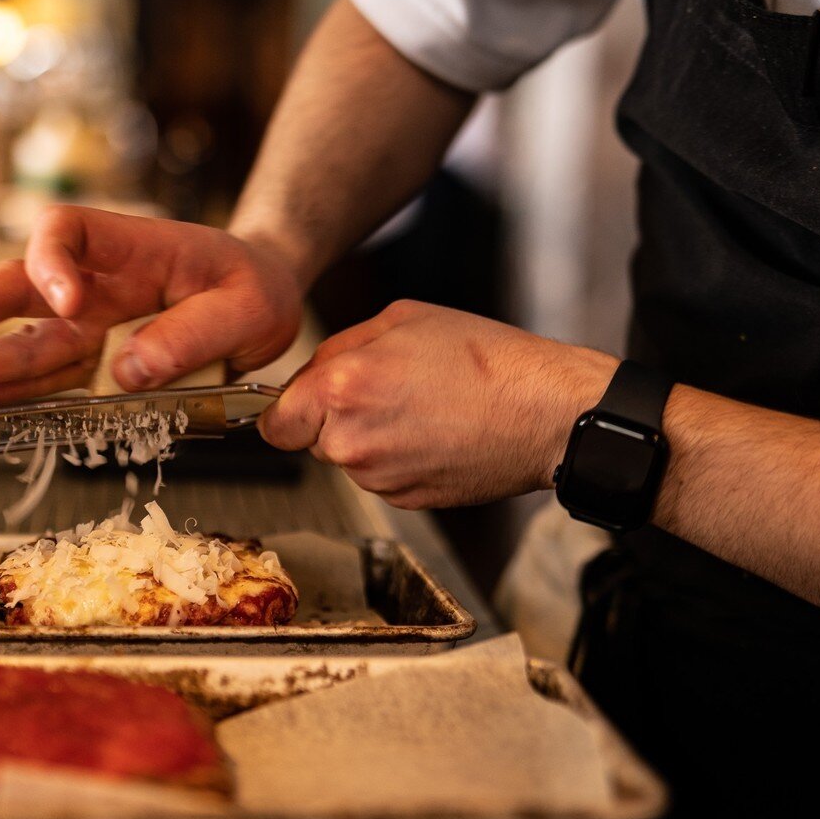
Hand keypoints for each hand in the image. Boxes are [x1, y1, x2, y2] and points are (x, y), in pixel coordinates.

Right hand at [0, 206, 302, 405]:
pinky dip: (6, 392)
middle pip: (18, 288)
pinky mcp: (96, 363)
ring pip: (22, 341)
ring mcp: (91, 326)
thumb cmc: (255, 288)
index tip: (65, 301)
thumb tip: (129, 373)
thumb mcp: (248, 308)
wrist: (264, 299)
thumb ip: (195, 335)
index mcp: (132, 247)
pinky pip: (46, 379)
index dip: (51, 263)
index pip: (66, 230)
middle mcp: (98, 284)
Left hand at [258, 301, 616, 507]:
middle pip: (314, 439)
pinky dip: (400, 459)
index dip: (290, 410)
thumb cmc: (486, 361)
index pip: (275, 423)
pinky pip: (382, 477)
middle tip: (389, 390)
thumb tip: (311, 373)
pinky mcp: (406, 499)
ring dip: (371, 438)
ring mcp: (379, 478)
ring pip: (350, 459)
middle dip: (337, 417)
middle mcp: (352, 442)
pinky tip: (436, 434)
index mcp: (342, 389)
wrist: (544, 413)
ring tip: (422, 409)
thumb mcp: (404, 319)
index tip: (304, 404)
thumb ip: (342, 347)